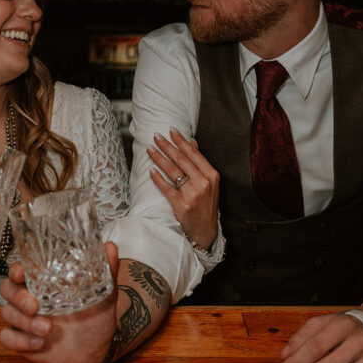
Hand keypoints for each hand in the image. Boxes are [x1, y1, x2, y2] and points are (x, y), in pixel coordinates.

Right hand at [0, 241, 119, 362]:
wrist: (96, 351)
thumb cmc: (96, 318)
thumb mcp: (103, 294)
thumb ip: (106, 270)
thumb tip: (110, 247)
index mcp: (45, 282)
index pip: (20, 269)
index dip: (16, 270)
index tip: (23, 273)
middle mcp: (31, 298)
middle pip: (7, 289)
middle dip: (17, 296)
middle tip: (33, 306)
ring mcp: (25, 320)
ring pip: (7, 313)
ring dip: (24, 322)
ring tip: (46, 329)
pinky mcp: (23, 341)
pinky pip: (6, 338)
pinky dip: (19, 341)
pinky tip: (38, 343)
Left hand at [147, 127, 219, 249]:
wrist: (205, 231)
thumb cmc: (206, 205)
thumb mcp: (209, 183)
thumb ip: (200, 163)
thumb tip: (192, 142)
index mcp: (212, 175)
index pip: (193, 153)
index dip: (181, 141)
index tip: (171, 130)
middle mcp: (203, 183)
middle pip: (181, 160)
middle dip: (167, 146)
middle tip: (156, 136)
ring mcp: (193, 194)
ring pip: (173, 171)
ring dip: (159, 158)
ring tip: (150, 149)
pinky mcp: (182, 205)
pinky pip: (167, 188)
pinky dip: (158, 178)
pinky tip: (151, 170)